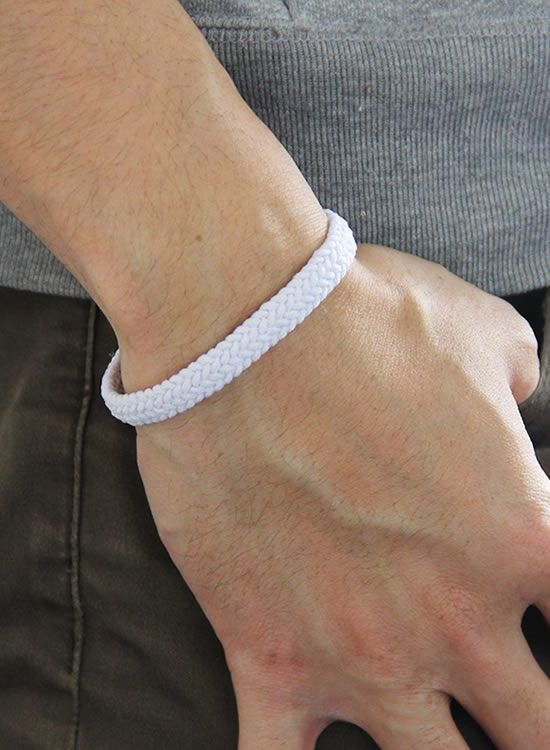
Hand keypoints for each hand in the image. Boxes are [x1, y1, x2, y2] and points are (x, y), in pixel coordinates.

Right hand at [131, 244, 548, 749]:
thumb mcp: (482, 333)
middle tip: (519, 714)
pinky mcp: (268, 653)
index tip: (549, 640)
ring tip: (442, 745)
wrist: (240, 327)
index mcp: (520, 536)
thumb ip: (523, 384)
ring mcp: (358, 651)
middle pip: (538, 732)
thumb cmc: (365, 318)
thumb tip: (519, 402)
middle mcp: (453, 618)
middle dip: (536, 728)